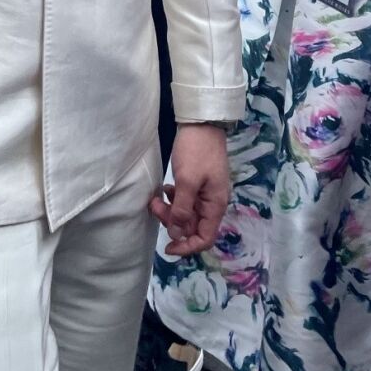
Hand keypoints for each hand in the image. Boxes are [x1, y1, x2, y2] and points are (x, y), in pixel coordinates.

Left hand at [151, 125, 229, 256]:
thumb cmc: (196, 151)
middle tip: (155, 207)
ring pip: (186, 213)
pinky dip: (174, 199)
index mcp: (215, 206)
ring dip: (170, 209)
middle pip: (192, 226)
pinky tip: (166, 189)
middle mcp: (212, 203)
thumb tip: (177, 234)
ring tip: (157, 197)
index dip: (186, 246)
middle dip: (172, 222)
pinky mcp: (197, 183)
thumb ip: (182, 210)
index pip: (205, 238)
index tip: (167, 246)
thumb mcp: (187, 181)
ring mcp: (204, 193)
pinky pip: (185, 200)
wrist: (202, 123)